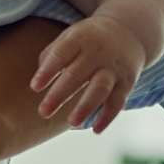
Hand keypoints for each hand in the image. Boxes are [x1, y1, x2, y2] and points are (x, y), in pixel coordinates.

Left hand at [31, 13, 144, 132]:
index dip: (48, 71)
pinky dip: (108, 116)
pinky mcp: (128, 81)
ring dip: (86, 107)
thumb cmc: (86, 39)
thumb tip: (38, 82)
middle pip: (77, 75)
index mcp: (79, 39)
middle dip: (59, 95)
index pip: (60, 55)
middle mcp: (98, 52)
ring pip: (100, 88)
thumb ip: (51, 56)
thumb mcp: (69, 37)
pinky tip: (96, 130)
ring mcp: (114, 68)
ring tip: (71, 123)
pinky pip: (118, 101)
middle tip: (43, 112)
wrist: (128, 32)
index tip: (34, 87)